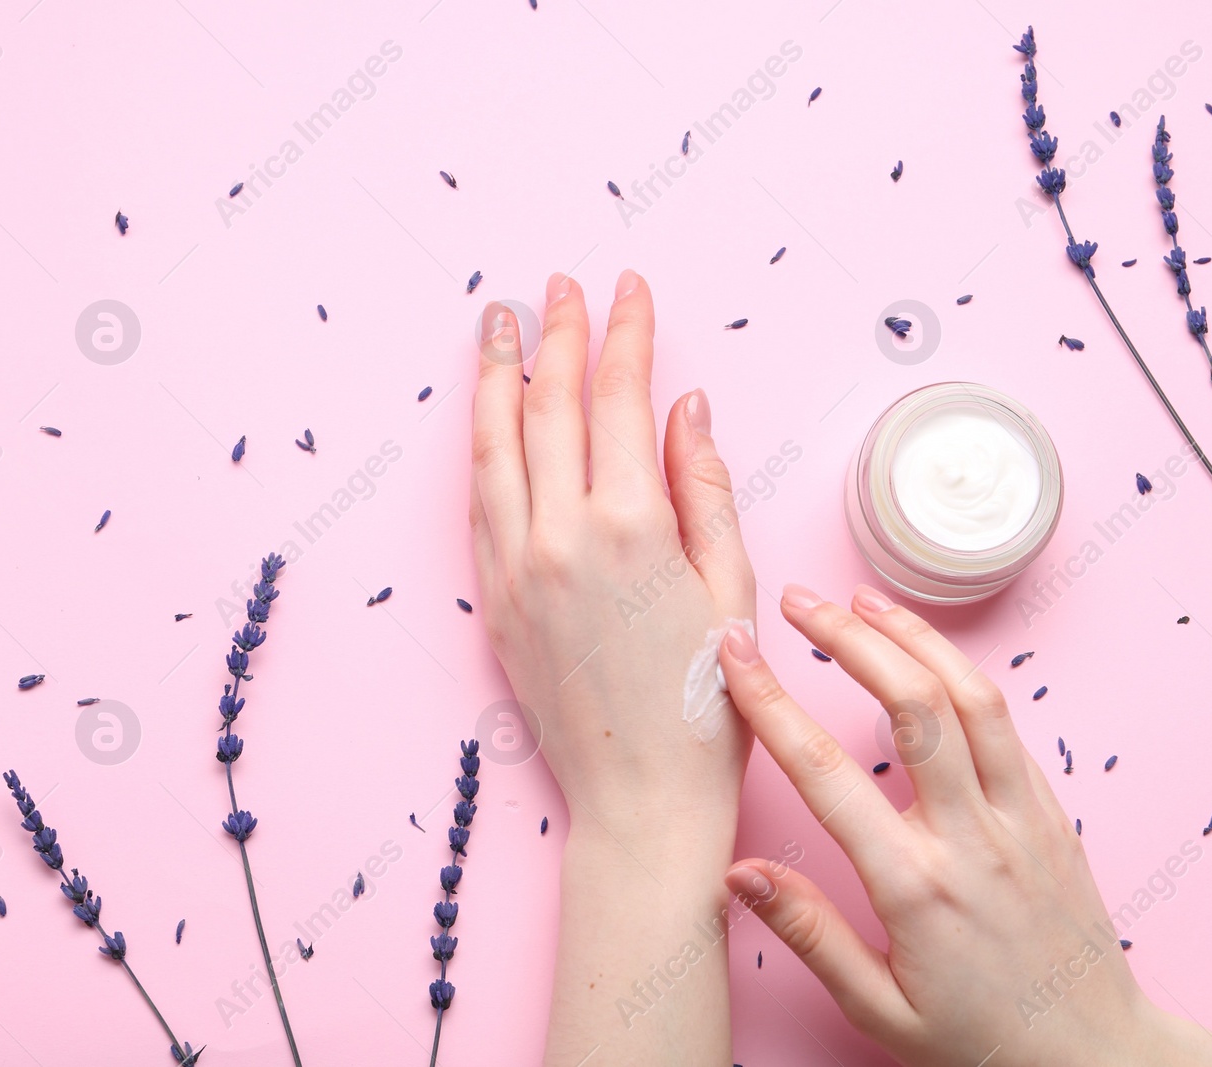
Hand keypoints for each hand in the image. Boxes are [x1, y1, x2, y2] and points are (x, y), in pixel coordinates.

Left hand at [470, 269, 755, 831]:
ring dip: (495, 375)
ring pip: (494, 445)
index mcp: (630, 527)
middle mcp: (560, 536)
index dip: (627, 333)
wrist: (642, 802)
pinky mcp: (495, 600)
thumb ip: (705, 488)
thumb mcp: (732, 589)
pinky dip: (480, 446)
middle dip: (557, 333)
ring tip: (497, 321)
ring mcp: (516, 567)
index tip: (630, 288)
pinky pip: (479, 502)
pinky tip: (486, 418)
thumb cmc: (706, 705)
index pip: (622, 398)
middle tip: (560, 283)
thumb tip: (686, 408)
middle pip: (551, 406)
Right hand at [717, 584, 1211, 1066]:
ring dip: (913, 637)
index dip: (773, 703)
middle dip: (848, 639)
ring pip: (971, 697)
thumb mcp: (879, 1011)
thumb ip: (810, 934)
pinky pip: (1008, 725)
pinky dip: (962, 673)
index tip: (736, 655)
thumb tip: (739, 874)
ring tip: (861, 601)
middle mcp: (973, 838)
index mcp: (916, 886)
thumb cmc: (982, 1040)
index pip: (827, 772)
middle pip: (912, 706)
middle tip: (798, 600)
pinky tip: (928, 654)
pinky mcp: (1052, 812)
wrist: (1094, 1056)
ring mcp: (1021, 818)